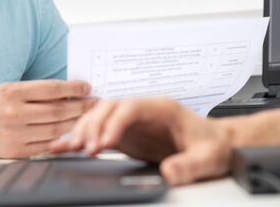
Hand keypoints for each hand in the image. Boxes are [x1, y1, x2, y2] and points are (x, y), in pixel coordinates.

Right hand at [0, 79, 96, 157]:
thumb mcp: (10, 88)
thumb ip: (36, 91)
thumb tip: (68, 92)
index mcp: (13, 93)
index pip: (51, 89)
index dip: (73, 88)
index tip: (87, 87)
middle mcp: (14, 113)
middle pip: (57, 110)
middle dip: (81, 106)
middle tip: (96, 102)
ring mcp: (15, 134)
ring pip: (55, 129)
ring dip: (75, 123)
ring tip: (88, 117)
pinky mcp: (15, 151)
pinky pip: (45, 145)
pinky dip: (60, 138)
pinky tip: (70, 131)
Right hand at [51, 96, 232, 185]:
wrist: (215, 145)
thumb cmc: (213, 145)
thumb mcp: (207, 158)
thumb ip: (189, 166)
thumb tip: (169, 172)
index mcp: (162, 108)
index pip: (131, 106)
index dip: (115, 121)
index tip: (106, 143)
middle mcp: (143, 111)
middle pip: (109, 108)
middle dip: (92, 125)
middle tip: (83, 149)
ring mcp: (132, 122)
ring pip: (99, 117)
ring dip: (82, 130)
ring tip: (68, 148)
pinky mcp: (125, 136)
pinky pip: (98, 133)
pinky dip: (81, 138)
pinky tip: (63, 146)